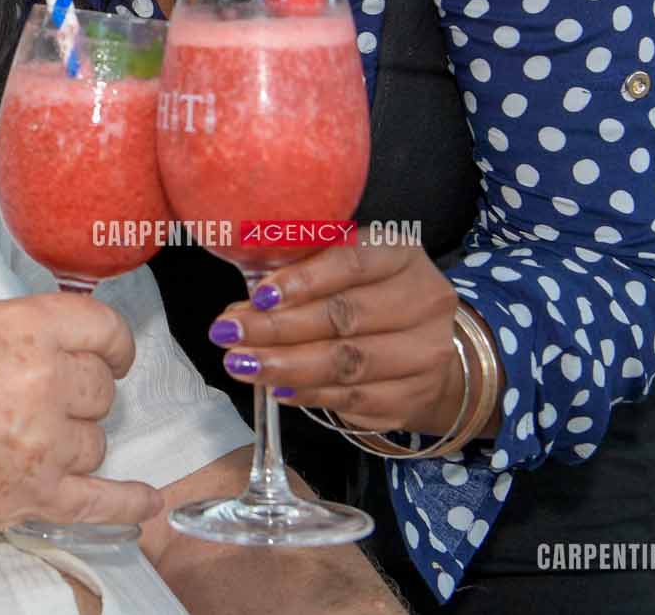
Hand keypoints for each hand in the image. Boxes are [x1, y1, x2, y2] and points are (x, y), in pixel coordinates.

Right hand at [0, 294, 164, 537]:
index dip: (113, 344)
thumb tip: (74, 341)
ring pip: (95, 442)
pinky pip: (100, 501)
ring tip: (21, 438)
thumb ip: (28, 328)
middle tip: (39, 399)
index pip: (105, 329)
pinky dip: (127, 502)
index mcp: (26, 330)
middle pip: (102, 389)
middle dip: (80, 393)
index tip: (111, 355)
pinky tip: (145, 500)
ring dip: (72, 441)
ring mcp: (43, 445)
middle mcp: (43, 383)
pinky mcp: (35, 496)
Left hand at [209, 244, 488, 436]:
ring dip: (284, 365)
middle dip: (277, 327)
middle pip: (344, 317)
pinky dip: (308, 393)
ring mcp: (425, 354)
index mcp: (402, 254)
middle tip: (228, 333)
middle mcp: (424, 301)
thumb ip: (299, 275)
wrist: (426, 349)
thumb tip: (244, 307)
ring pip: (346, 363)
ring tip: (241, 363)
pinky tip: (277, 387)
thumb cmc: (367, 297)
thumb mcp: (341, 268)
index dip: (304, 279)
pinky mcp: (414, 397)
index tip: (259, 296)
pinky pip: (353, 398)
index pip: (353, 262)